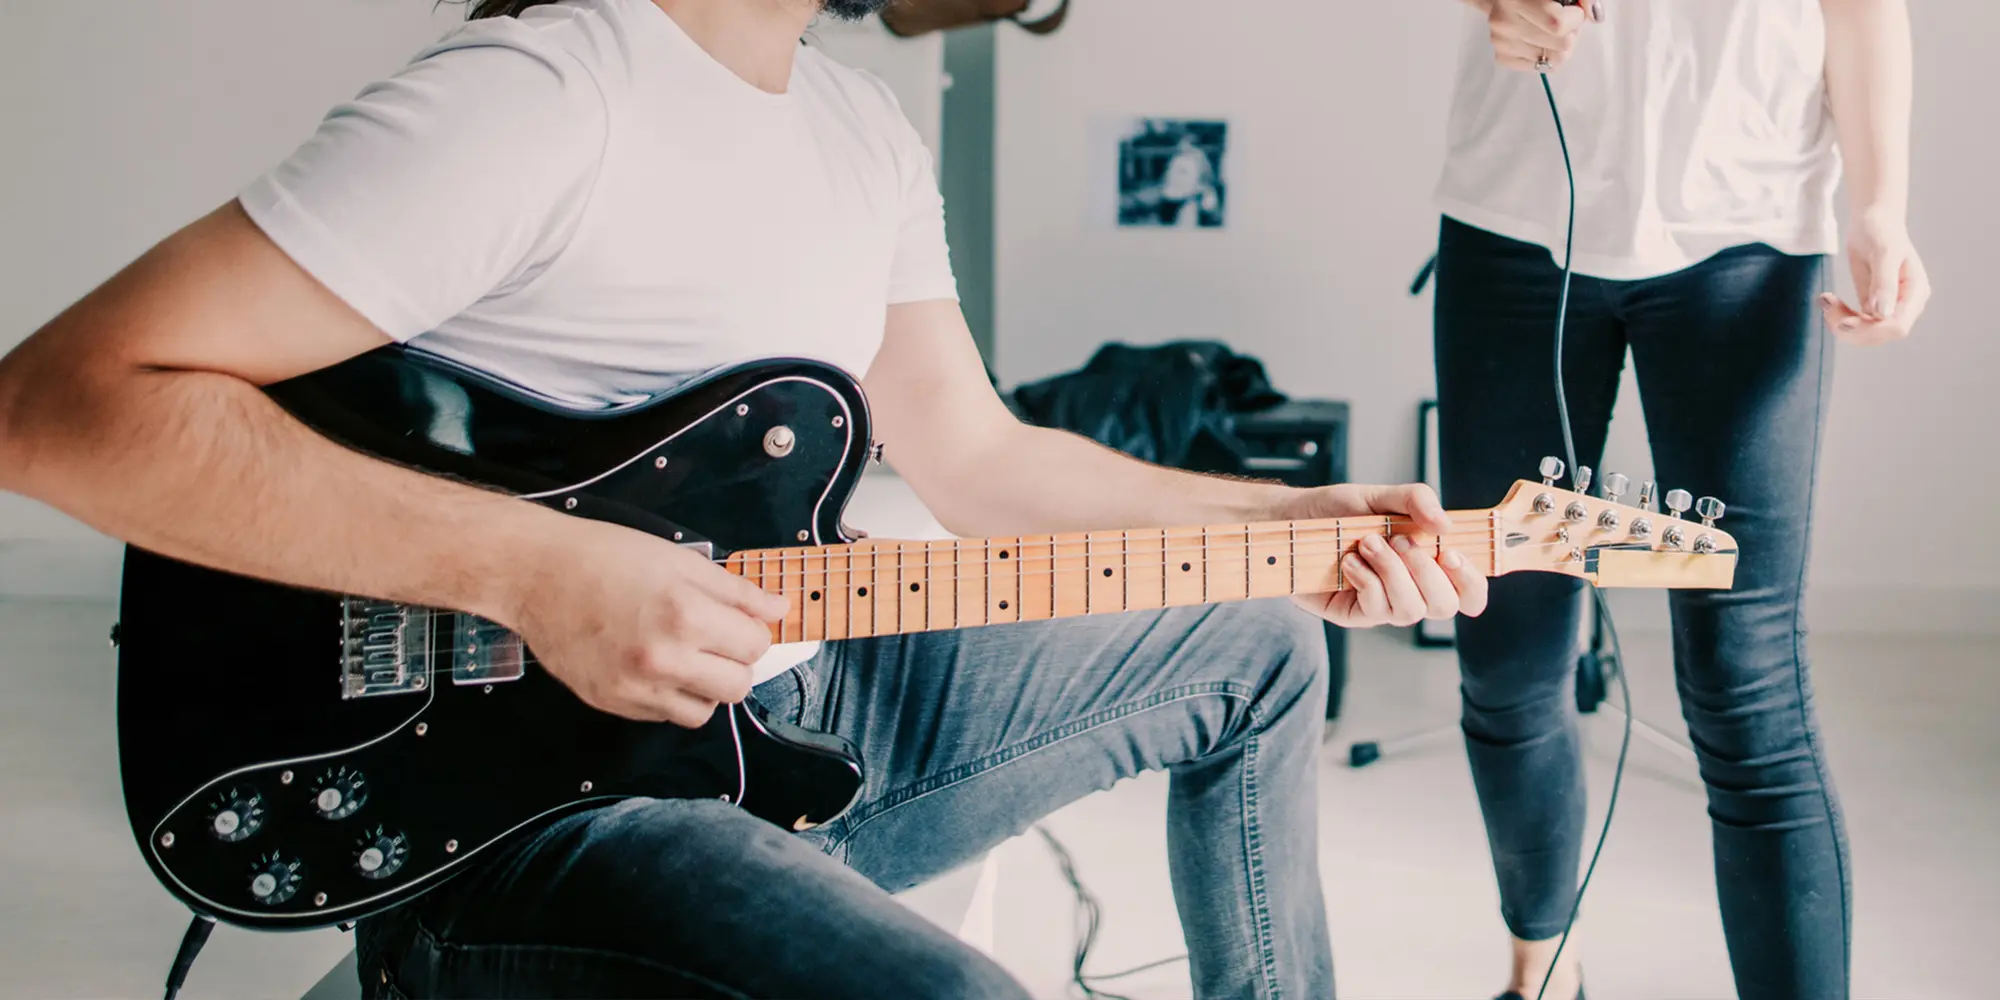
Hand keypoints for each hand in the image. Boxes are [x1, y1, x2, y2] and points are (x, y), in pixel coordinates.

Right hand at [508, 519, 787, 726]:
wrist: (535, 574)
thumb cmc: (605, 557)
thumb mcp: (680, 560)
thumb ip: (736, 592)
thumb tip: (780, 610)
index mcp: (685, 615)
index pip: (755, 645)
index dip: (753, 631)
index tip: (739, 622)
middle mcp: (663, 659)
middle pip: (737, 686)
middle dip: (735, 663)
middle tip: (715, 640)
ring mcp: (635, 687)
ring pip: (704, 712)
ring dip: (705, 687)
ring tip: (684, 656)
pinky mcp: (612, 703)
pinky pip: (664, 716)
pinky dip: (670, 696)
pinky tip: (654, 665)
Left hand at [1279, 484, 1488, 628]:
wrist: (1293, 518)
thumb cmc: (1339, 510)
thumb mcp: (1380, 495)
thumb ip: (1416, 500)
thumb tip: (1445, 524)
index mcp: (1428, 563)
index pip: (1470, 591)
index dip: (1472, 581)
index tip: (1453, 553)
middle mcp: (1411, 589)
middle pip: (1446, 606)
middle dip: (1427, 572)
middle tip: (1401, 541)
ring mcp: (1384, 605)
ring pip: (1411, 611)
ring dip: (1392, 572)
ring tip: (1367, 544)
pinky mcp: (1354, 614)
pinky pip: (1376, 610)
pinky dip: (1366, 581)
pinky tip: (1349, 562)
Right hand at [1480, 0, 1595, 72]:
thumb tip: (1595, 16)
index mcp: (1516, 0)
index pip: (1558, 24)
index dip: (1575, 19)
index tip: (1574, 11)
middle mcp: (1505, 23)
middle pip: (1561, 45)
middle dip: (1570, 33)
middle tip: (1564, 21)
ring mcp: (1502, 43)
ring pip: (1552, 60)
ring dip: (1559, 46)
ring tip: (1551, 30)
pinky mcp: (1502, 57)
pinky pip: (1540, 68)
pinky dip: (1545, 56)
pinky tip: (1540, 40)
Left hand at [1820, 212, 1930, 345]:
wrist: (1872, 223)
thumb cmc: (1881, 231)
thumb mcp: (1883, 254)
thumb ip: (1884, 284)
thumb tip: (1883, 314)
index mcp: (1915, 293)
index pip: (1898, 326)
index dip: (1871, 330)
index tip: (1844, 321)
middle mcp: (1905, 305)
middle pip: (1879, 335)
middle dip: (1850, 327)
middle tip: (1826, 304)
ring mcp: (1889, 308)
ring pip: (1864, 333)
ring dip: (1840, 323)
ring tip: (1825, 300)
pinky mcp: (1873, 307)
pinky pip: (1855, 324)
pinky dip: (1838, 317)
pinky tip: (1827, 300)